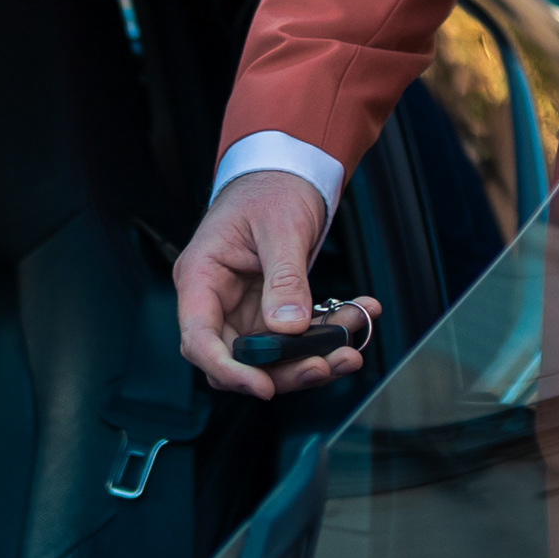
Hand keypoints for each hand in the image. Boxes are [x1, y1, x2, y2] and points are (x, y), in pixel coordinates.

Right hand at [175, 167, 375, 399]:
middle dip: (283, 370)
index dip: (228, 370)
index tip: (263, 386)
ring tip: (350, 350)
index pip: (199, 339)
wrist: (288, 171)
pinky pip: (295, 337)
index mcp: (201, 277)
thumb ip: (284, 278)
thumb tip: (289, 326)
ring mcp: (244, 309)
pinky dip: (327, 333)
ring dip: (311, 358)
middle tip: (327, 365)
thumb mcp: (281, 227)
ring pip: (270, 356)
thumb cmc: (271, 188)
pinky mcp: (271, 311)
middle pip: (237, 358)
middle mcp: (217, 300)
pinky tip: (359, 316)